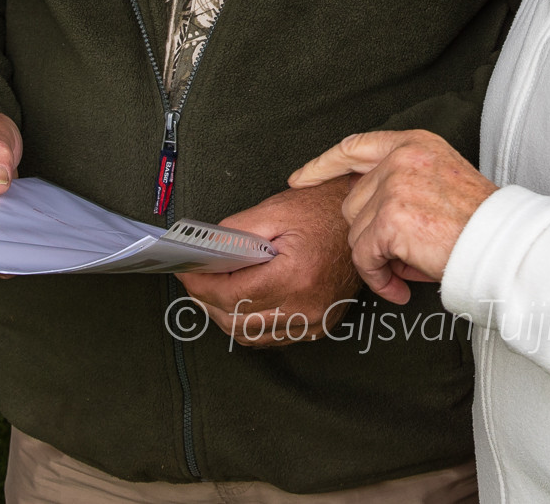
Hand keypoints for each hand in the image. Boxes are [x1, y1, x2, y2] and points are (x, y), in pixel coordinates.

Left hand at [176, 178, 360, 346]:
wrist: (362, 222)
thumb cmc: (325, 212)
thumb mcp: (275, 211)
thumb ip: (234, 232)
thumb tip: (204, 249)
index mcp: (295, 277)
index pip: (231, 296)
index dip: (201, 286)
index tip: (186, 274)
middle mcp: (306, 306)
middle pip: (236, 321)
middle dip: (207, 301)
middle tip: (194, 280)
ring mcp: (314, 321)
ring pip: (250, 335)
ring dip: (225, 316)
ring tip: (213, 290)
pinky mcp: (318, 326)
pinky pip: (271, 337)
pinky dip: (249, 324)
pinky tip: (241, 303)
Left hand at [289, 131, 496, 304]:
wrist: (501, 242)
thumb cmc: (478, 221)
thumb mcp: (439, 179)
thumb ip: (400, 181)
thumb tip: (362, 209)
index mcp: (413, 143)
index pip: (355, 147)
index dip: (323, 165)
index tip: (300, 178)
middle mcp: (401, 158)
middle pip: (352, 202)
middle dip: (370, 233)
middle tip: (403, 252)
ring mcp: (394, 186)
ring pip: (356, 232)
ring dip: (377, 258)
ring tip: (410, 266)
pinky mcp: (390, 219)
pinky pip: (365, 257)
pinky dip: (379, 278)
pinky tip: (400, 285)